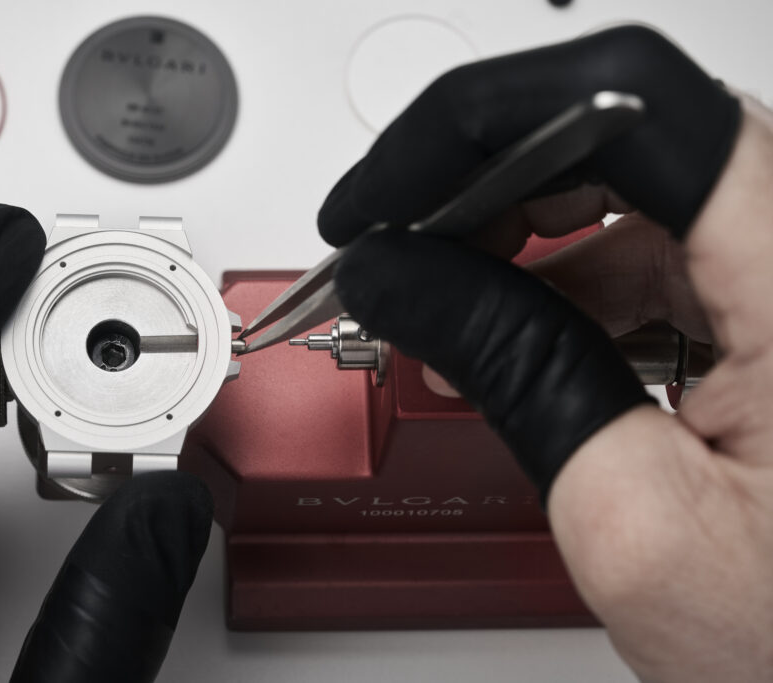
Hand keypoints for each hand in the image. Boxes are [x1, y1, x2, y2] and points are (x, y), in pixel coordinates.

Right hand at [319, 25, 772, 681]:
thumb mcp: (637, 519)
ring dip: (513, 243)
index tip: (388, 195)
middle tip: (396, 251)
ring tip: (439, 316)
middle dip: (479, 186)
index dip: (481, 126)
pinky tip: (513, 340)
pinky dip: (565, 286)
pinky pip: (654, 253)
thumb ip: (514, 372)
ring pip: (628, 192)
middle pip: (620, 130)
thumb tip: (401, 276)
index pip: (627, 107)